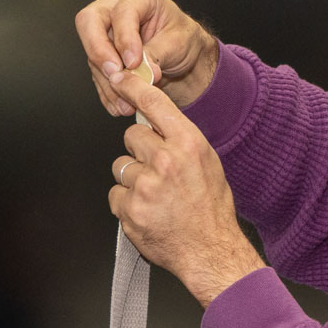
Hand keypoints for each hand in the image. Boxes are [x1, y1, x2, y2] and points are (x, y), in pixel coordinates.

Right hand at [76, 0, 220, 115]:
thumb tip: (142, 71)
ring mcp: (104, 31)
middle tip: (115, 74)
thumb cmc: (182, 38)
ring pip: (92, 54)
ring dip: (108, 81)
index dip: (125, 37)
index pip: (122, 11)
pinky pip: (97, 73)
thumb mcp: (178, 42)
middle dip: (99, 51)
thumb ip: (158, 53)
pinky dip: (107, 92)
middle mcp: (114, 7)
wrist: (183, 55)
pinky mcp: (101, 55)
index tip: (133, 61)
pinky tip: (119, 105)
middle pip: (89, 22)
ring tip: (126, 102)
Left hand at [109, 71, 264, 306]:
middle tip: (157, 172)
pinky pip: (115, 194)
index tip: (120, 76)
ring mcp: (145, 186)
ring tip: (155, 197)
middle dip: (140, 152)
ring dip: (132, 180)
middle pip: (131, 137)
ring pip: (121, 167)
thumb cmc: (211, 211)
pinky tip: (147, 212)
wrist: (210, 251)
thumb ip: (182, 143)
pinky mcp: (129, 209)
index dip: (134, 87)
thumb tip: (158, 126)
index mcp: (189, 145)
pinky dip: (127, 204)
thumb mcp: (208, 165)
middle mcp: (166, 161)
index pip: (155, 105)